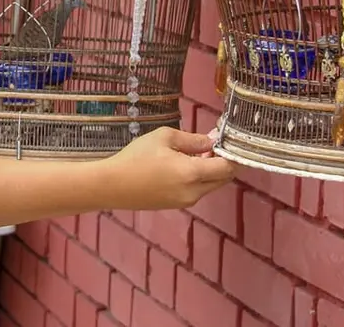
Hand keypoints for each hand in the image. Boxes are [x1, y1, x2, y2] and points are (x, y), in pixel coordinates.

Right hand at [101, 126, 238, 210]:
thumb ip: (193, 139)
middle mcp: (194, 192)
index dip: (231, 154)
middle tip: (210, 146)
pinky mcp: (176, 206)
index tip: (226, 142)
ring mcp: (185, 202)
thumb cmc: (136, 157)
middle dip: (222, 163)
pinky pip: (197, 191)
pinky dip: (198, 179)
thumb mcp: (164, 138)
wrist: (112, 185)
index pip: (227, 167)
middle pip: (223, 179)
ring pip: (210, 186)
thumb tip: (212, 141)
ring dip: (209, 171)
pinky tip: (181, 167)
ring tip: (192, 154)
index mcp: (192, 173)